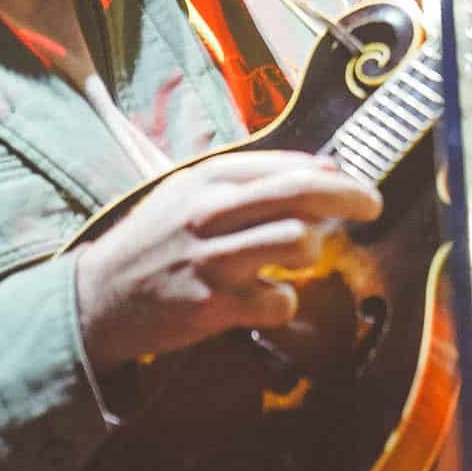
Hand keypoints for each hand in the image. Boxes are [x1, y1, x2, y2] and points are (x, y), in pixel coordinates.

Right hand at [74, 152, 381, 370]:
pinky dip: (282, 302)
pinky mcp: (212, 304)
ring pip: (298, 242)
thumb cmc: (159, 242)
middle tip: (373, 205)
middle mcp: (210, 211)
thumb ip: (253, 178)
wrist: (98, 300)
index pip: (290, 166)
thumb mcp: (191, 193)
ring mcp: (212, 258)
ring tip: (295, 258)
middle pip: (303, 194)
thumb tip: (326, 167)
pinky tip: (263, 300)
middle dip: (352, 197)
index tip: (360, 186)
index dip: (337, 175)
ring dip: (310, 252)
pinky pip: (279, 300)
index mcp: (208, 178)